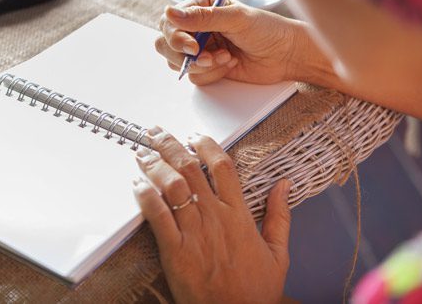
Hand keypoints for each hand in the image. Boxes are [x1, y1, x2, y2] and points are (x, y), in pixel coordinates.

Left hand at [133, 126, 292, 303]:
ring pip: (172, 187)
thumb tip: (284, 186)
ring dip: (155, 164)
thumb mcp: (278, 253)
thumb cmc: (254, 292)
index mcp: (239, 215)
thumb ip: (280, 215)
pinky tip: (137, 184)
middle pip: (191, 168)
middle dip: (170, 145)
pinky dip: (146, 197)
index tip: (194, 136)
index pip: (222, 167)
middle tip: (157, 133)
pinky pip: (158, 217)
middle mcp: (215, 218)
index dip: (206, 145)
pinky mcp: (175, 252)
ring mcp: (194, 234)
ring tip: (143, 152)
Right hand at [156, 0, 326, 85]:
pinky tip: (230, 64)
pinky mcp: (208, 67)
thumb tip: (169, 12)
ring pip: (177, 62)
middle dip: (184, 55)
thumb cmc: (268, 30)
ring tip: (226, 58)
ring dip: (202, 65)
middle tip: (206, 58)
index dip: (175, 36)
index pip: (170, 21)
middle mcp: (197, 26)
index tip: (192, 47)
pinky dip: (212, 74)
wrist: (287, 55)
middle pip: (166, 43)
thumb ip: (202, 17)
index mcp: (201, 5)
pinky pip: (194, 76)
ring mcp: (201, 48)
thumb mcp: (236, 18)